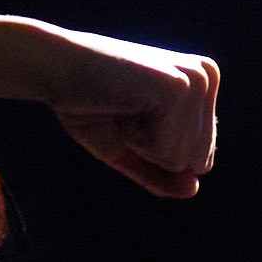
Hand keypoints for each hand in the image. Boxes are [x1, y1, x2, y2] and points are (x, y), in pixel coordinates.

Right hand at [0, 11, 222, 197]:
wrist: (54, 70)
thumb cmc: (87, 104)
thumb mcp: (128, 147)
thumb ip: (162, 172)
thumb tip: (193, 191)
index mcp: (203, 86)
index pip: (202, 159)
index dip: (156, 152)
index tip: (131, 117)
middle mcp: (206, 77)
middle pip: (200, 161)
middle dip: (153, 150)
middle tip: (124, 113)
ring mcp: (196, 80)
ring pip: (184, 159)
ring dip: (143, 143)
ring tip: (123, 106)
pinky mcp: (180, 87)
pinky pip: (169, 150)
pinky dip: (138, 139)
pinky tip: (123, 104)